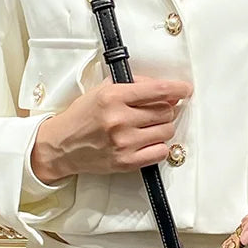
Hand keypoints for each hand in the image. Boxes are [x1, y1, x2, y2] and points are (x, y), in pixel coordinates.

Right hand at [30, 74, 193, 183]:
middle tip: (157, 111)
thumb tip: (163, 89)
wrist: (61, 145)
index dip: (177, 89)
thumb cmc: (82, 116)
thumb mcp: (102, 90)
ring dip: (163, 128)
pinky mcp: (127, 162)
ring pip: (166, 131)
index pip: (157, 90)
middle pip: (166, 112)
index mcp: (113, 97)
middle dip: (166, 110)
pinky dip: (159, 146)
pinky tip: (148, 142)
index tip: (186, 89)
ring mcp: (124, 142)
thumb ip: (133, 85)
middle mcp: (119, 119)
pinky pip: (160, 152)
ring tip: (148, 127)